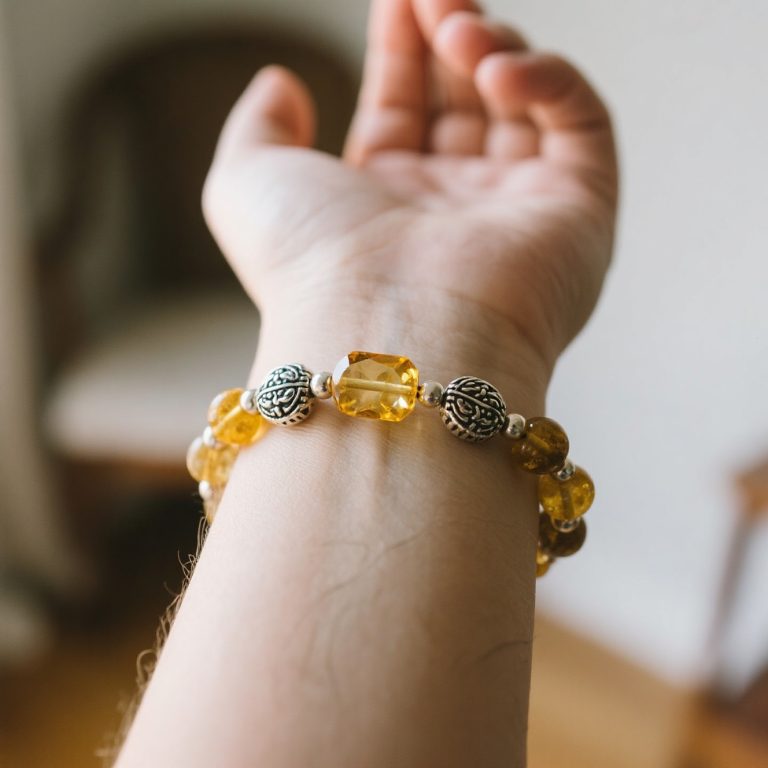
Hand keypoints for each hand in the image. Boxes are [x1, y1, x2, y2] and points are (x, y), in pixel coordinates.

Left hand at [203, 0, 617, 393]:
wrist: (386, 331)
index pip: (405, 108)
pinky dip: (545, 80)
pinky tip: (495, 70)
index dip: (401, 47)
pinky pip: (580, 123)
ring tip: (453, 23)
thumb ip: (258, 126)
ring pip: (524, 103)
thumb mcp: (246, 184)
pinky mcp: (578, 213)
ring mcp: (517, 210)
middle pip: (464, 98)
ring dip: (491, 46)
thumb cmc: (310, 266)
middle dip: (449, 33)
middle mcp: (453, 208)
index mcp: (386, 203)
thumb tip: (282, 82)